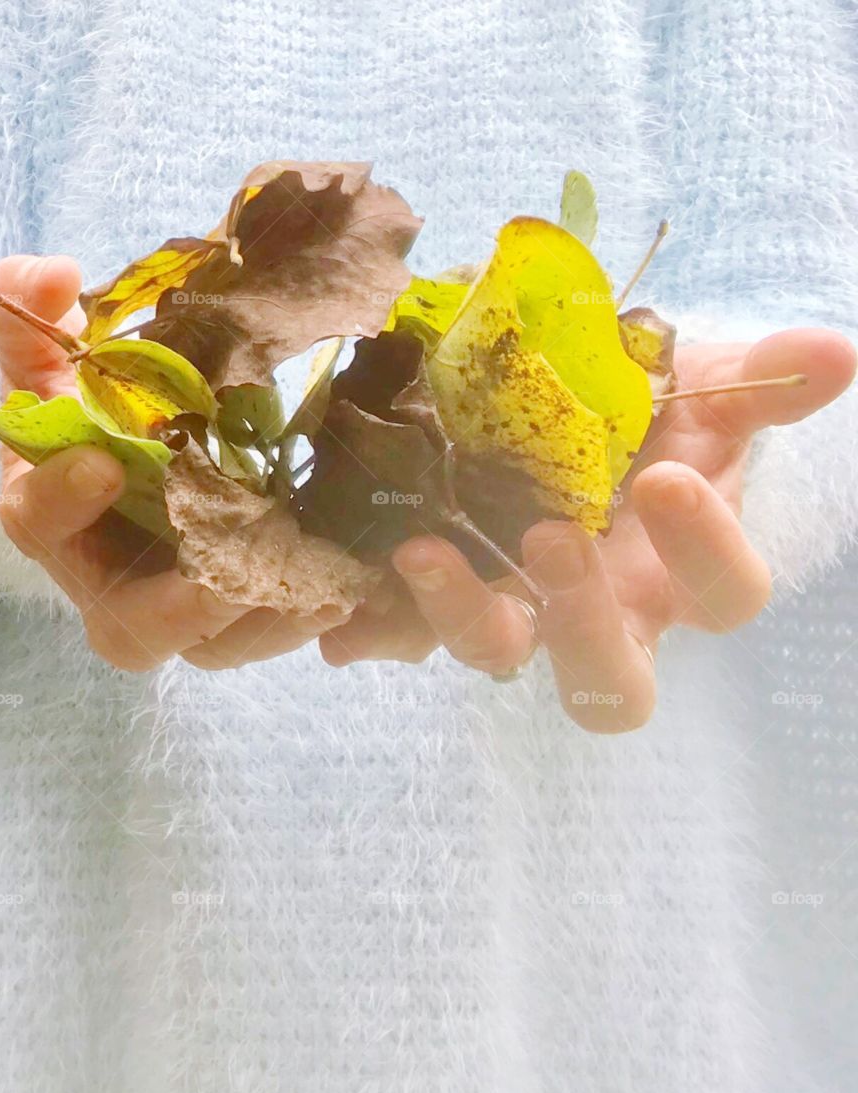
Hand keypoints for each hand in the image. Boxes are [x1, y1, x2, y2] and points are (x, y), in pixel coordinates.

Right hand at [0, 254, 347, 671]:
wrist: (149, 438)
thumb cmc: (97, 399)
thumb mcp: (57, 349)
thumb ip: (32, 307)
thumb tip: (55, 276)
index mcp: (53, 515)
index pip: (36, 522)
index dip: (61, 500)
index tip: (104, 464)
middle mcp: (111, 580)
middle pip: (131, 628)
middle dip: (181, 609)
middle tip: (231, 575)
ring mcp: (177, 604)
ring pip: (213, 645)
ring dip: (266, 625)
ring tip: (325, 590)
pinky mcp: (234, 609)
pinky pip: (265, 634)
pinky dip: (307, 618)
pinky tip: (353, 587)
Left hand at [320, 329, 855, 731]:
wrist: (572, 405)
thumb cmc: (653, 407)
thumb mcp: (706, 385)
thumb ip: (760, 383)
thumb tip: (838, 356)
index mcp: (680, 569)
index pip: (726, 596)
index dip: (707, 554)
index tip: (666, 480)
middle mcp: (606, 610)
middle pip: (612, 680)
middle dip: (585, 620)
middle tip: (554, 540)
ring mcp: (522, 609)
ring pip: (504, 658)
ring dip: (464, 617)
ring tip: (421, 552)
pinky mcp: (450, 595)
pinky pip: (412, 633)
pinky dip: (378, 629)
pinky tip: (340, 621)